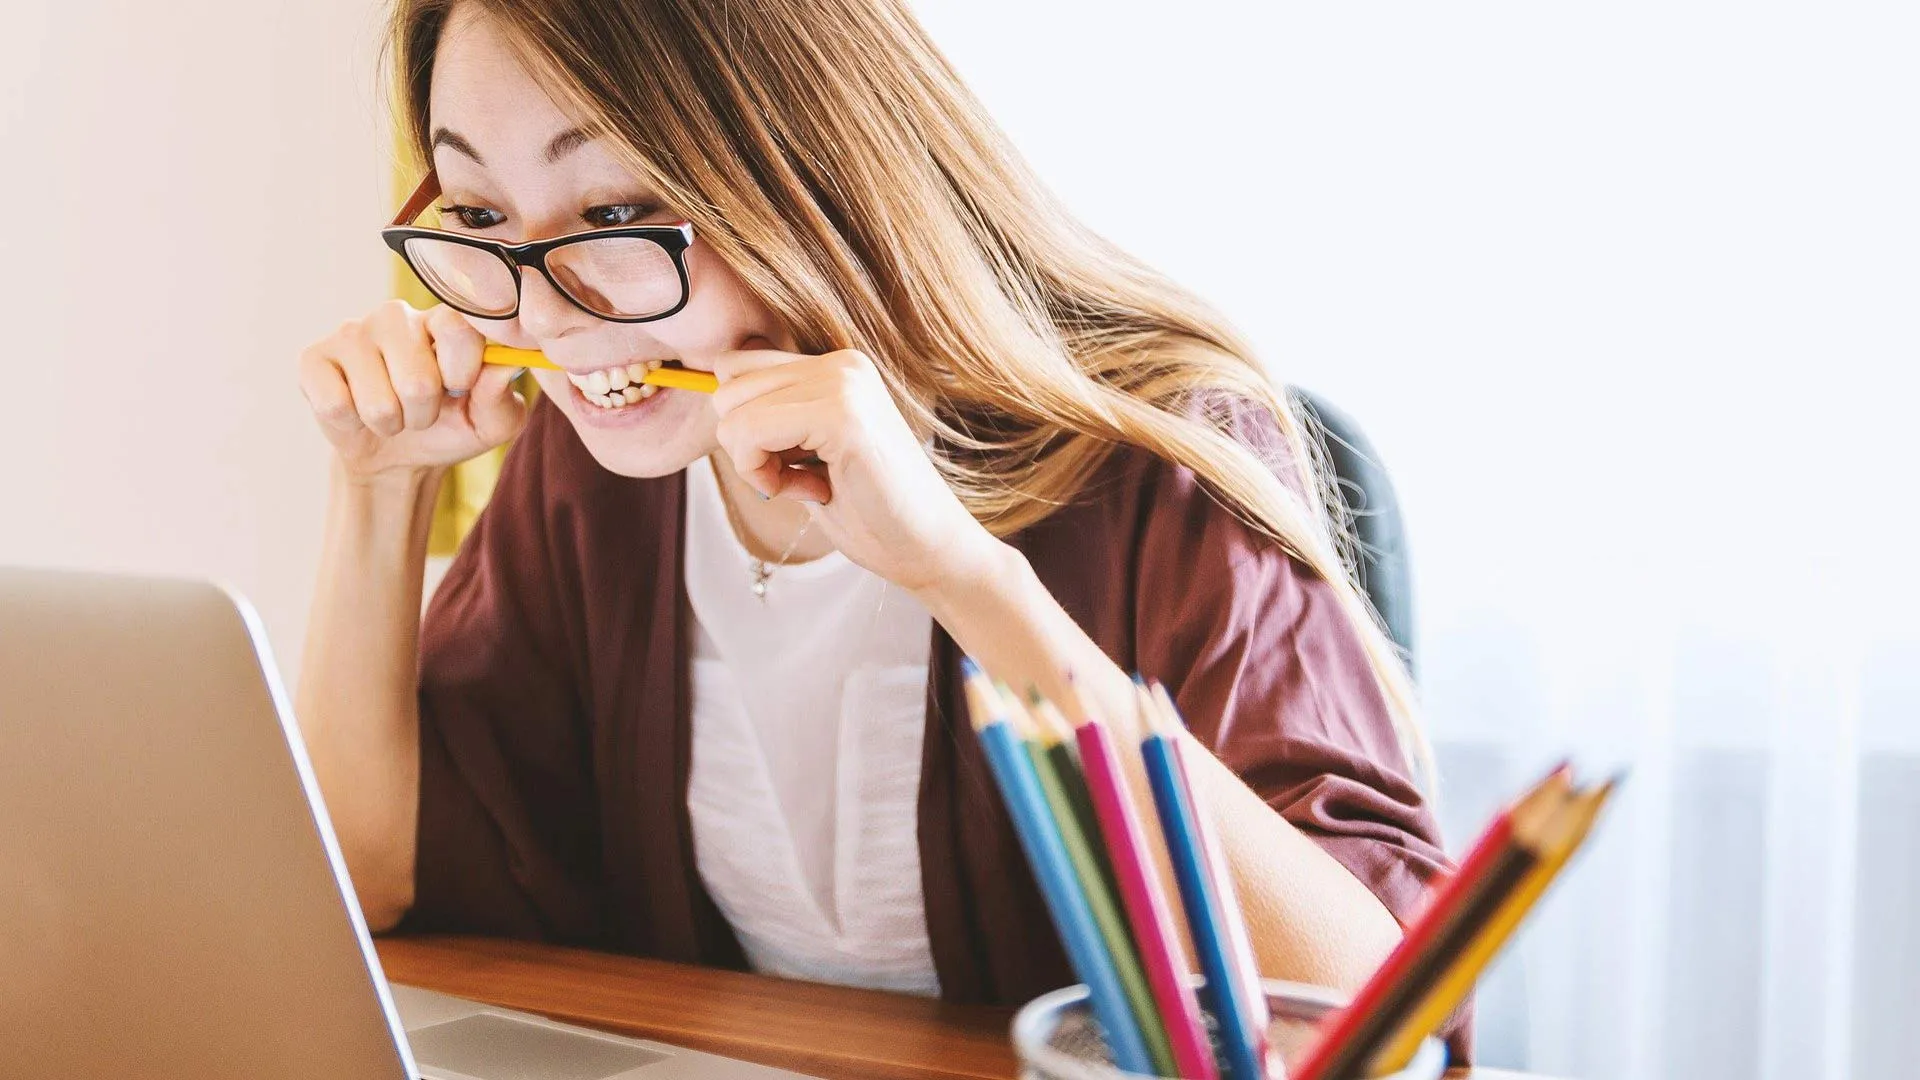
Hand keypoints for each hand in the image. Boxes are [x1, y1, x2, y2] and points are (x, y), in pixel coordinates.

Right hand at [298, 300, 528, 481]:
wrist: (397, 456)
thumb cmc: (449, 427)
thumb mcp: (490, 423)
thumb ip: (502, 397)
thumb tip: (504, 367)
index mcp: (444, 320)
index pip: (458, 328)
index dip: (462, 372)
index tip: (460, 388)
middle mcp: (397, 316)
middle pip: (417, 380)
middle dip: (424, 414)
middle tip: (420, 411)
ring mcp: (352, 333)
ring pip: (378, 402)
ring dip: (390, 424)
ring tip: (391, 414)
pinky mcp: (314, 358)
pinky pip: (336, 406)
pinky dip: (352, 425)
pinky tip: (355, 410)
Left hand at [708, 347, 1002, 595]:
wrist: (928, 549)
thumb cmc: (869, 511)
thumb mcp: (809, 451)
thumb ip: (773, 418)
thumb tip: (712, 394)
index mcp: (836, 366)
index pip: (737, 367)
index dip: (744, 425)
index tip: (789, 462)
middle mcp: (841, 363)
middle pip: (727, 385)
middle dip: (745, 444)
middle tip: (798, 477)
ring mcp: (844, 383)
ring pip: (732, 410)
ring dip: (755, 462)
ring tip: (809, 483)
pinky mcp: (842, 415)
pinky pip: (750, 432)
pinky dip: (763, 474)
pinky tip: (811, 491)